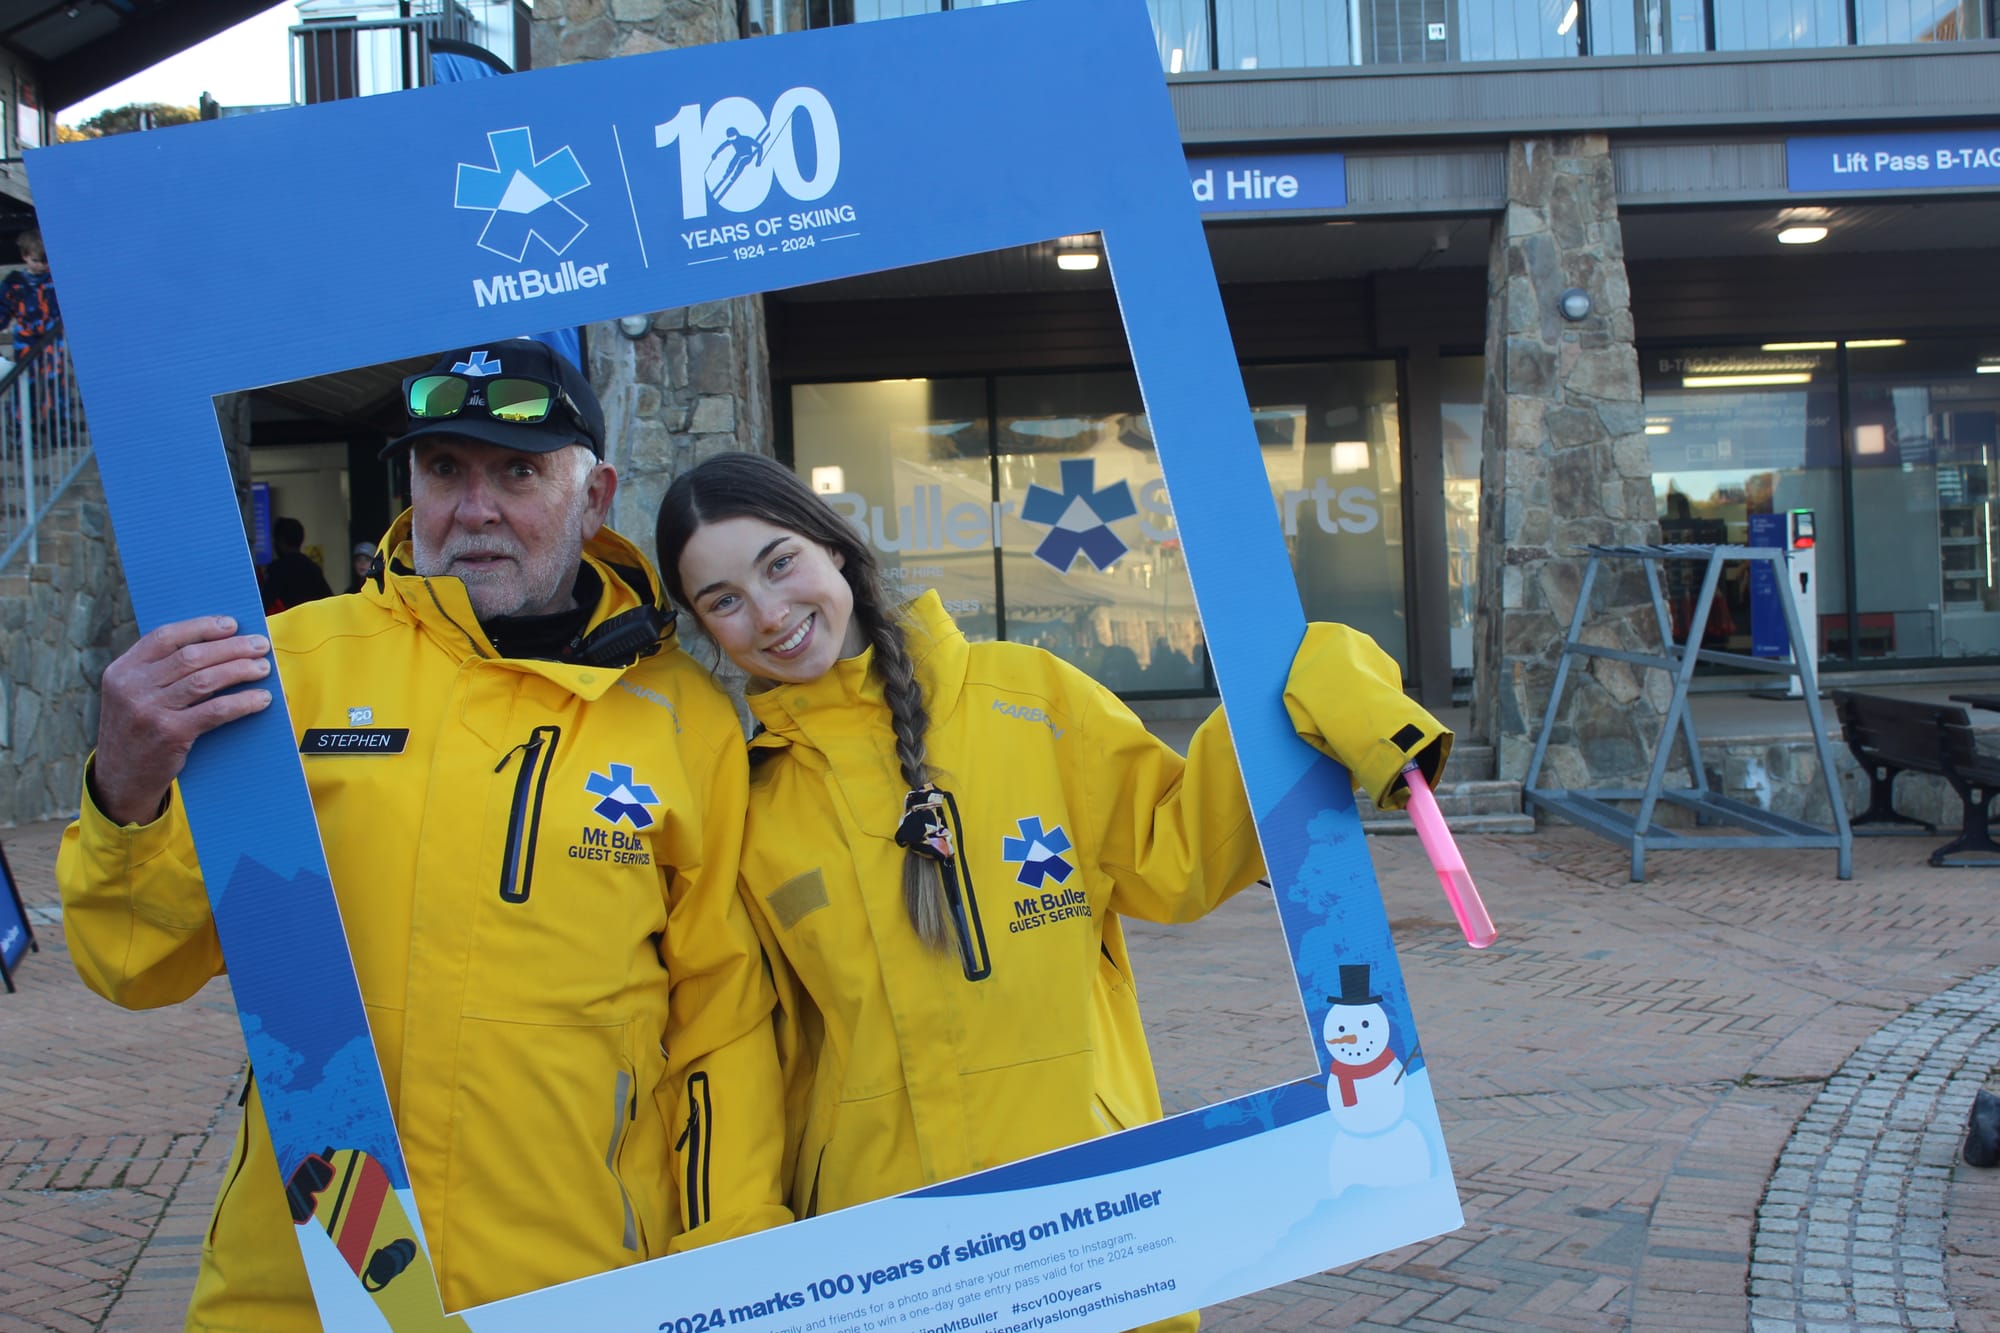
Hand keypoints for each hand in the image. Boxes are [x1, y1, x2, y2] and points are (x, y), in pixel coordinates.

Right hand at [92, 616, 272, 824]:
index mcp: (122, 670)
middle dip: (231, 647)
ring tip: (263, 668)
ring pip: (205, 680)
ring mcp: (149, 711)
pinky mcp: (169, 734)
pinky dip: (242, 702)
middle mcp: (132, 687)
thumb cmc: (137, 730)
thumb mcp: (131, 695)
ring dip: (240, 670)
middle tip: (260, 645)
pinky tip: (260, 699)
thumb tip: (215, 646)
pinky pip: (215, 711)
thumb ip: (157, 671)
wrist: (121, 779)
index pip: (165, 637)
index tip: (231, 624)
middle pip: (191, 656)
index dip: (200, 627)